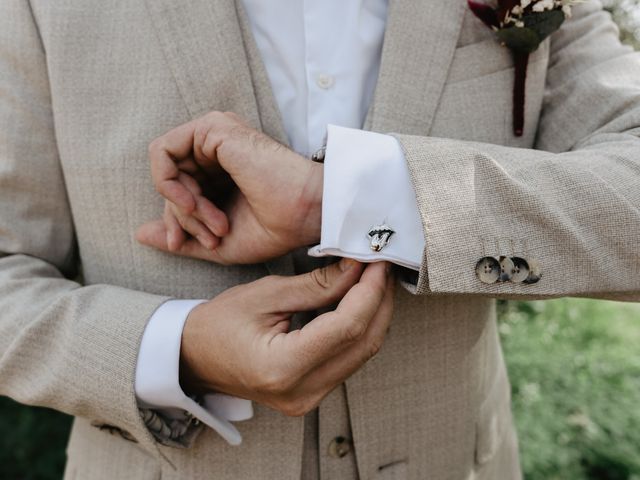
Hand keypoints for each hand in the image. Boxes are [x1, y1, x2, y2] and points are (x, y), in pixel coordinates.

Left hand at [136, 111, 323, 263]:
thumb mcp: (217, 242)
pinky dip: (169, 185)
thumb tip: (138, 233)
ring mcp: (213, 135)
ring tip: (214, 224)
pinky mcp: (212, 128)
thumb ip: (179, 235)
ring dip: (181, 206)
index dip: (175, 221)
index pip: (177, 191)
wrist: (306, 215)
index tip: (185, 244)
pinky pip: (162, 153)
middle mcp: (214, 149)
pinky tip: (193, 203)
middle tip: (212, 236)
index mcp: (219, 170)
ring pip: (165, 170)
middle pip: (169, 181)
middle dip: (181, 218)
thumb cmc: (274, 228)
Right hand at [180, 260, 393, 415]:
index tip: (378, 262)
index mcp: (282, 368)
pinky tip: (360, 302)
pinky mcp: (313, 395)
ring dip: (374, 314)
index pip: (346, 327)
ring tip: (373, 279)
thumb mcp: (266, 295)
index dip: (369, 291)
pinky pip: (350, 359)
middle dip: (379, 300)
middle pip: (363, 343)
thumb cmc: (219, 324)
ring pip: (362, 352)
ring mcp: (309, 399)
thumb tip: (356, 267)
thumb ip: (316, 284)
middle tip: (382, 266)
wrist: (194, 358)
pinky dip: (359, 328)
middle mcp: (302, 393)